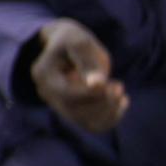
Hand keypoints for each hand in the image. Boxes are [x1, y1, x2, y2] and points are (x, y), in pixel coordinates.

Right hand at [30, 17, 129, 133]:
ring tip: (121, 92)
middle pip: (74, 111)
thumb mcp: (80, 42)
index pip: (65, 95)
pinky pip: (91, 125)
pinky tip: (122, 102)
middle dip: (102, 103)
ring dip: (109, 111)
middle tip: (119, 85)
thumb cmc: (73, 40)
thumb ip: (87, 61)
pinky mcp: (73, 110)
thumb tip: (97, 84)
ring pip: (84, 121)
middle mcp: (47, 94)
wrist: (68, 47)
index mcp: (43, 74)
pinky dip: (110, 118)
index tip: (112, 83)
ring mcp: (59, 104)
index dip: (91, 95)